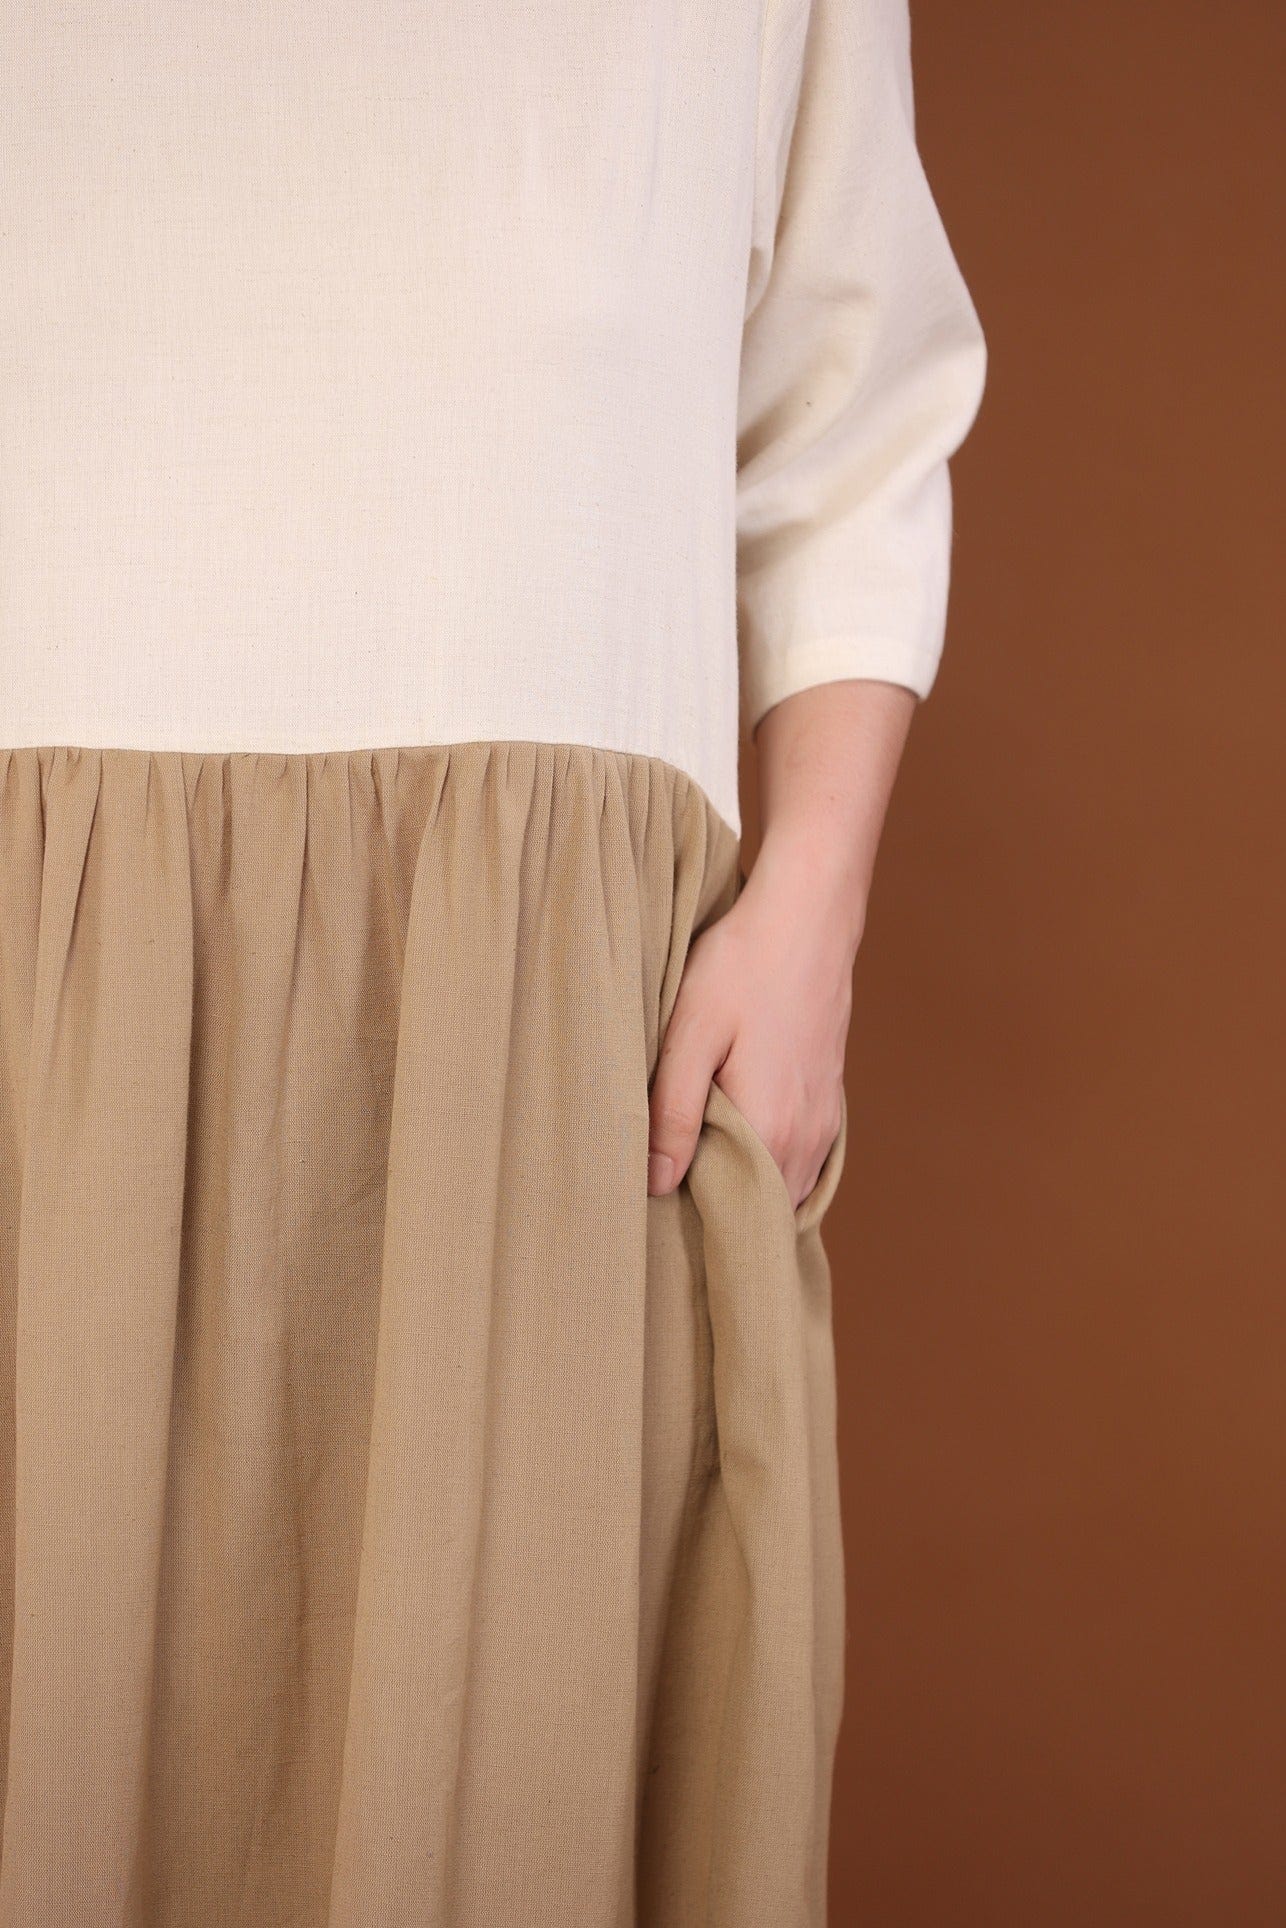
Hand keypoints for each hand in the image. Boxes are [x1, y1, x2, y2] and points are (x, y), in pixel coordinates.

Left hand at [646, 827, 857, 1209]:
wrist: (809, 916)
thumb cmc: (743, 965)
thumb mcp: (690, 1034)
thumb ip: (673, 1114)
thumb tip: (654, 1184)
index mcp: (771, 1131)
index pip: (734, 1218)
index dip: (693, 1219)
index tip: (656, 1206)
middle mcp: (807, 1140)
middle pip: (761, 1210)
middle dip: (717, 1210)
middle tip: (667, 1185)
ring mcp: (826, 1123)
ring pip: (785, 1188)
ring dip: (746, 1188)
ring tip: (696, 1165)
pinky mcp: (831, 1102)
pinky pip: (802, 1162)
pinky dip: (771, 1166)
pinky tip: (735, 1140)